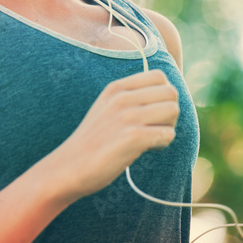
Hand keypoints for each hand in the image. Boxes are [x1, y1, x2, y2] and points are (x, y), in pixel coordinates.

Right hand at [52, 69, 178, 200]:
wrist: (69, 167)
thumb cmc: (93, 141)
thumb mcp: (106, 108)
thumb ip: (130, 98)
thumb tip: (167, 95)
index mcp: (115, 88)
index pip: (158, 76)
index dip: (162, 95)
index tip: (150, 112)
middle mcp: (121, 98)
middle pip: (170, 93)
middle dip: (169, 112)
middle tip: (153, 128)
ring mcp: (126, 117)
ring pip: (173, 110)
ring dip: (168, 127)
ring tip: (149, 139)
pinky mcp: (132, 137)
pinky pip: (168, 134)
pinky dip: (162, 144)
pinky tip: (145, 150)